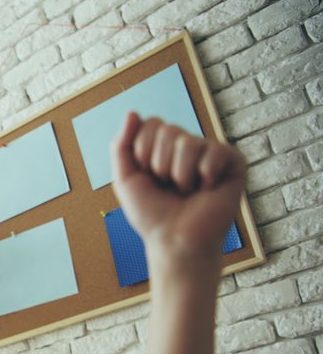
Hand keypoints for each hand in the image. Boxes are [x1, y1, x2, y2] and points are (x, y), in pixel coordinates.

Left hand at [111, 112, 245, 258]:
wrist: (175, 240)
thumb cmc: (152, 214)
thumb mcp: (125, 178)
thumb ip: (121, 145)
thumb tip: (132, 112)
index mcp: (163, 147)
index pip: (151, 124)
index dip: (142, 152)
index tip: (147, 176)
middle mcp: (187, 146)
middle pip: (168, 130)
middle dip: (159, 164)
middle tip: (167, 186)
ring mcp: (210, 153)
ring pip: (188, 142)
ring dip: (179, 174)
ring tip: (185, 191)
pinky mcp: (232, 164)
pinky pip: (215, 152)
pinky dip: (204, 176)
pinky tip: (206, 190)